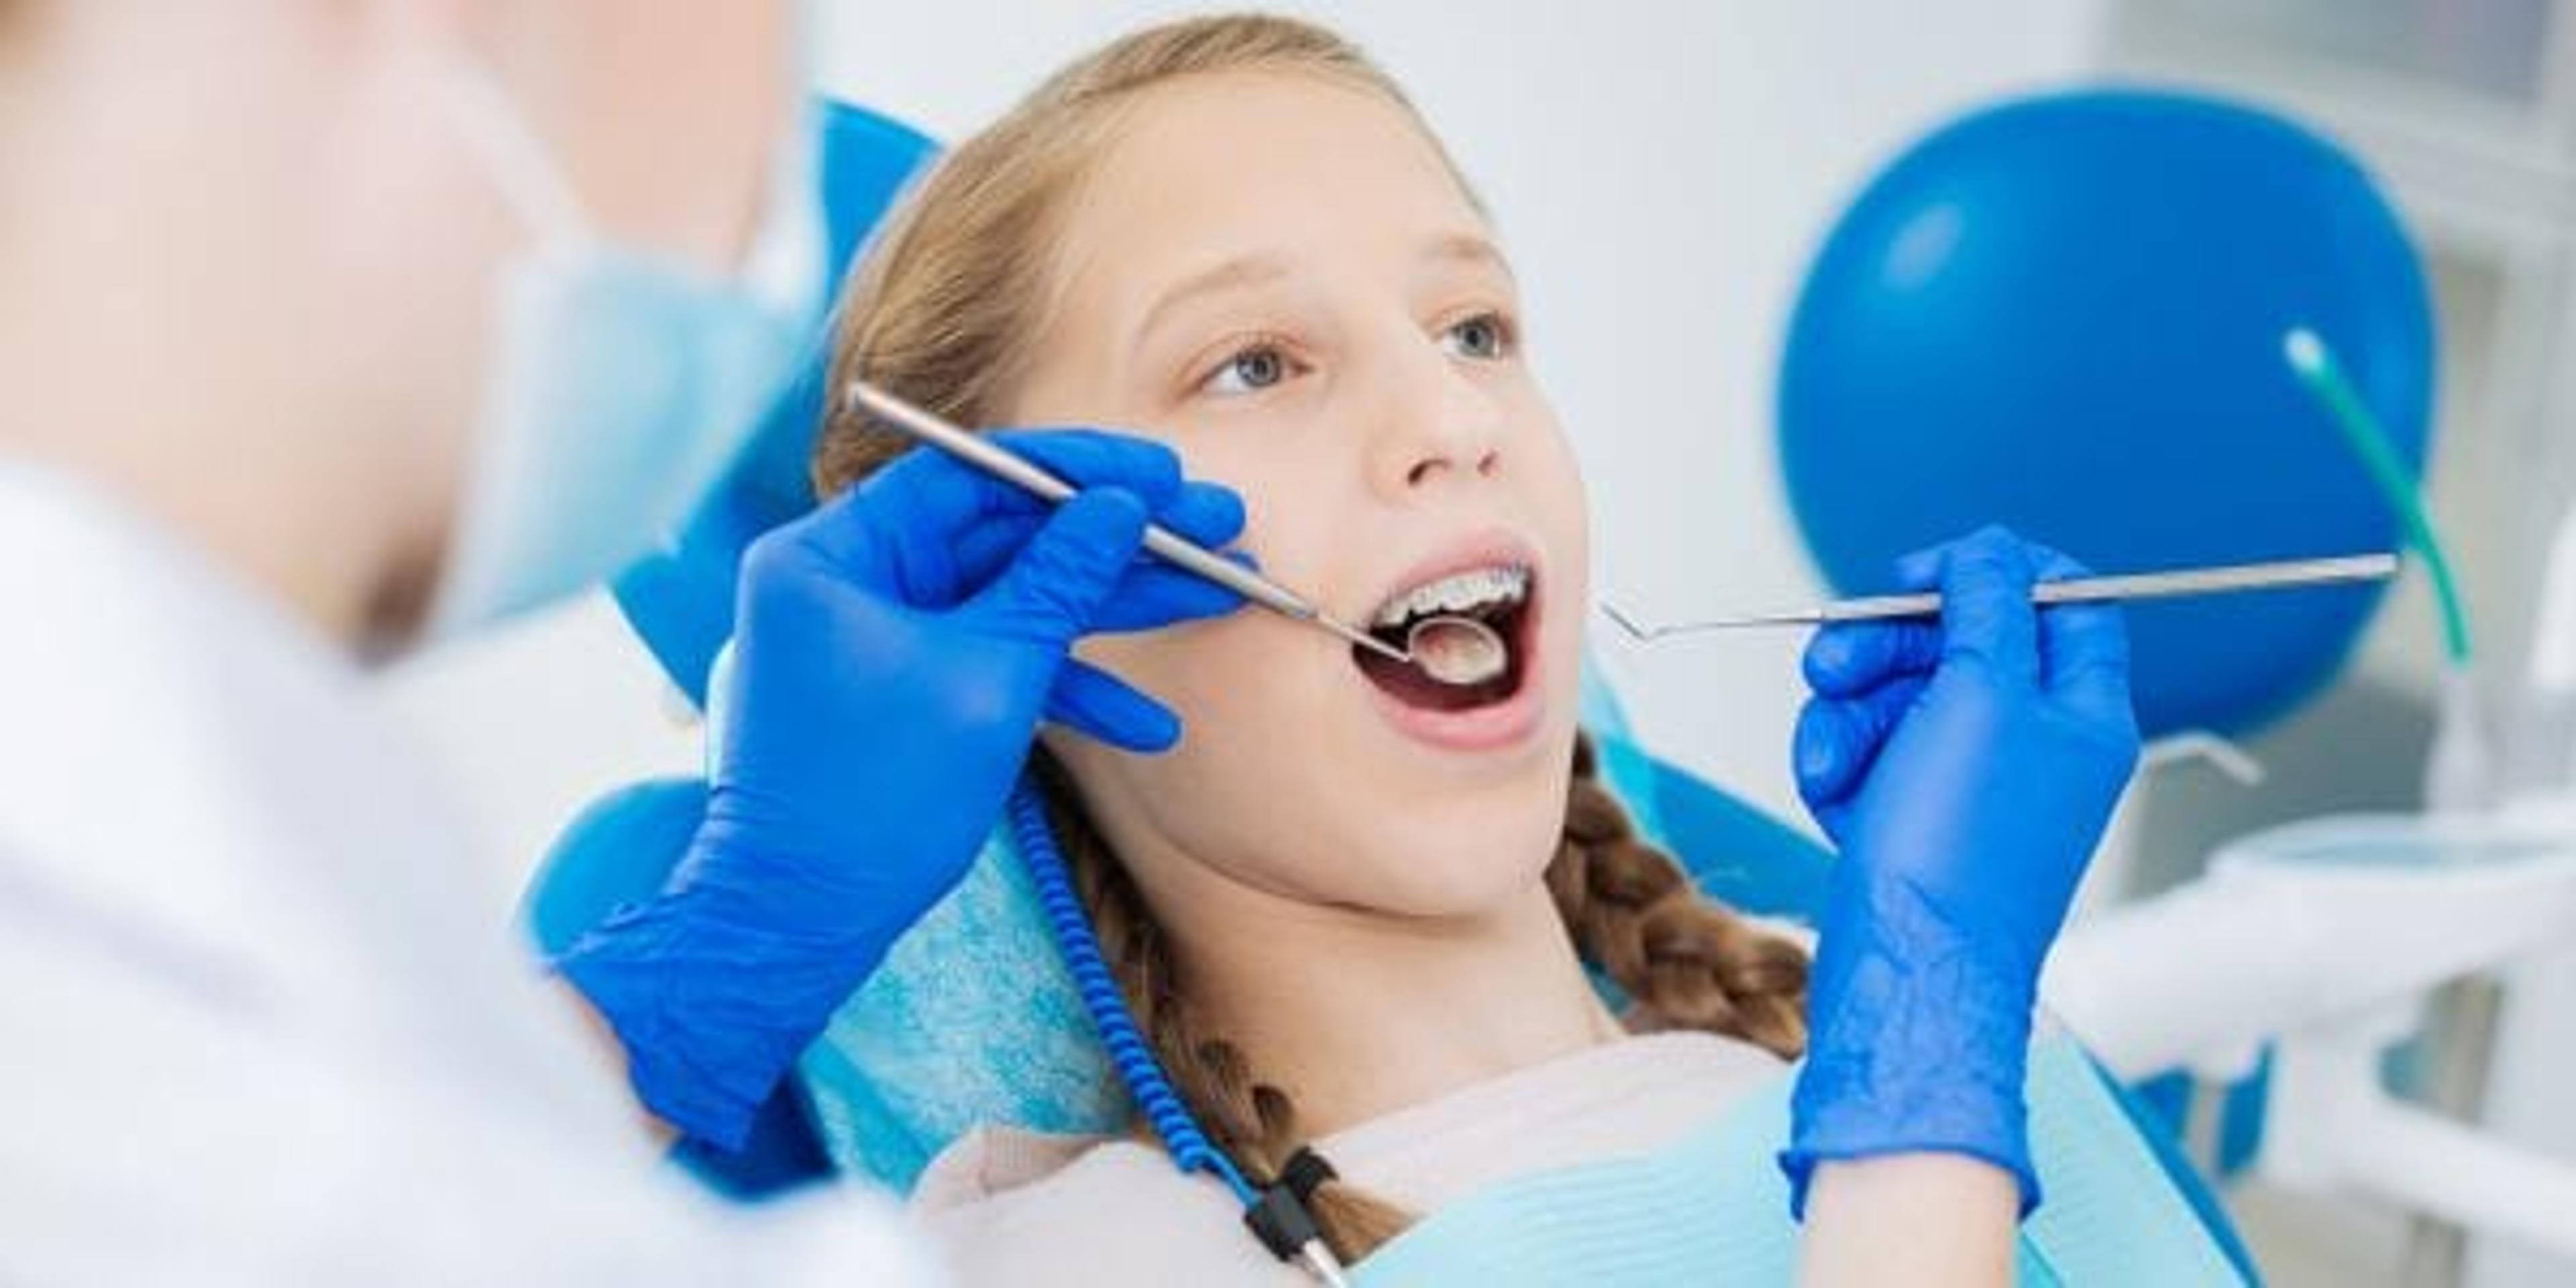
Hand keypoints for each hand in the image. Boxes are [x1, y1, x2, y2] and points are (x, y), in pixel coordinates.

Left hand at [557, 430, 1245, 1146]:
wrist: (799, 924)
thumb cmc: (871, 800)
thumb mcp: (988, 676)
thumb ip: (1058, 581)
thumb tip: (1121, 505)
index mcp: (833, 554)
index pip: (971, 473)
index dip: (1079, 471)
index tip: (1166, 473)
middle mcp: (848, 581)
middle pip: (1004, 533)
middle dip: (1116, 541)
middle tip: (1216, 528)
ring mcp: (877, 638)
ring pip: (1014, 599)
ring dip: (1113, 608)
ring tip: (1217, 599)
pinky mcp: (905, 693)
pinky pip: (995, 662)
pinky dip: (1067, 687)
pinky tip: (1149, 727)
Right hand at [1778, 526, 2138, 1213]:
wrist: (1910, 965)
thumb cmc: (1962, 848)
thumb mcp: (1987, 694)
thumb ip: (1991, 603)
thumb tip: (1991, 548)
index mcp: (2082, 710)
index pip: (2061, 598)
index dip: (1989, 572)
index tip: (1920, 578)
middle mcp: (2032, 743)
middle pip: (1954, 643)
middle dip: (1881, 649)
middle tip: (1833, 664)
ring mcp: (1969, 783)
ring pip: (1894, 697)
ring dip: (1844, 716)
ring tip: (1830, 760)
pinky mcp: (1913, 816)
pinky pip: (1866, 754)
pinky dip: (1839, 765)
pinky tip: (1833, 795)